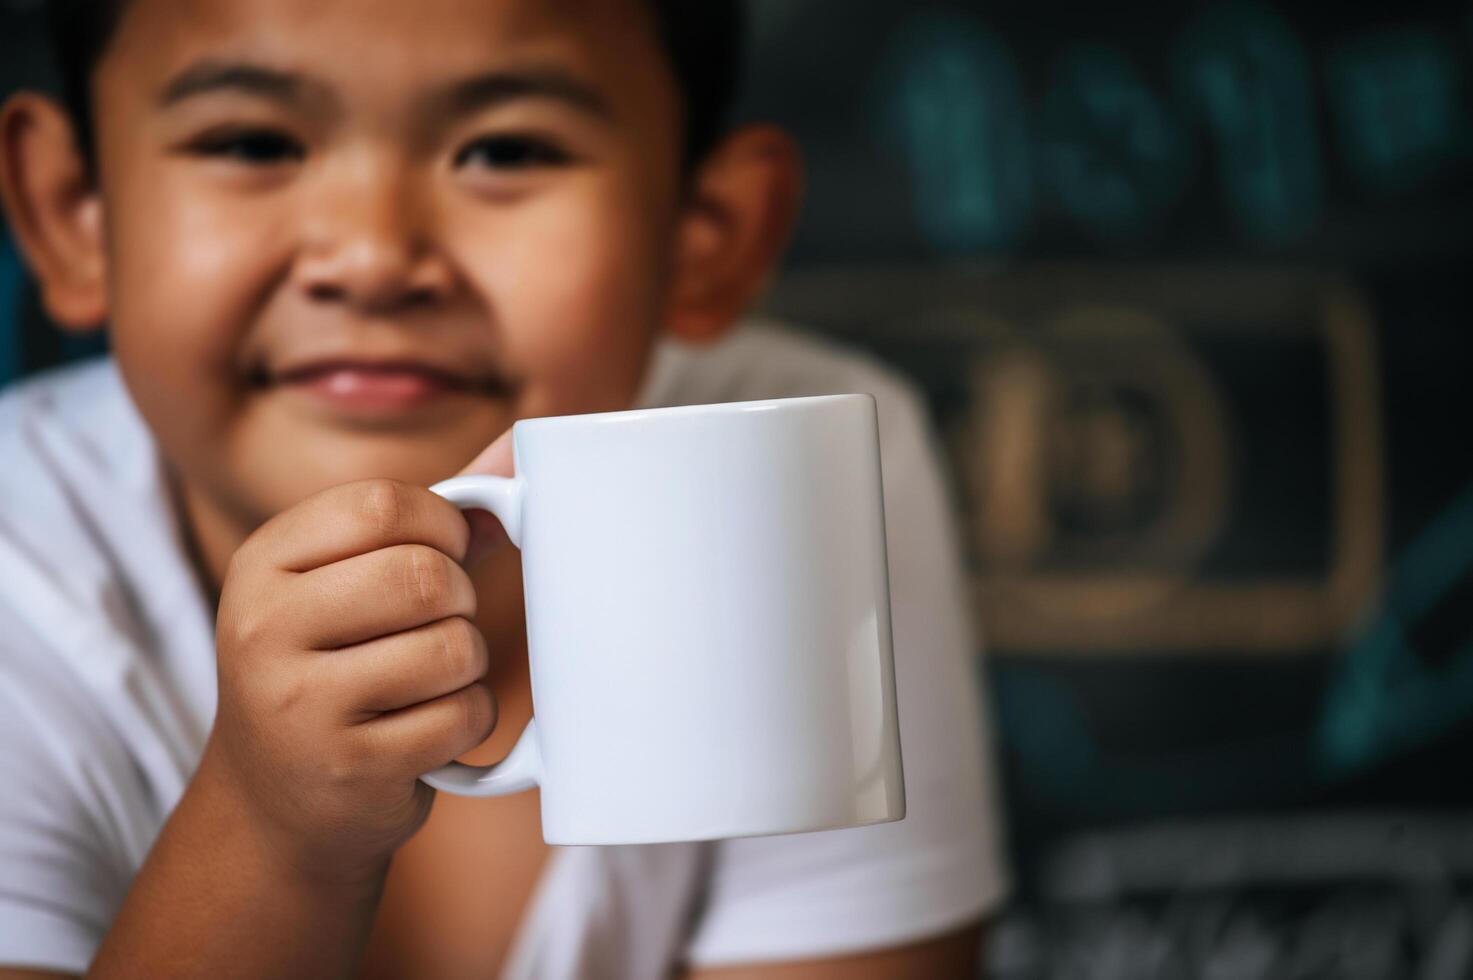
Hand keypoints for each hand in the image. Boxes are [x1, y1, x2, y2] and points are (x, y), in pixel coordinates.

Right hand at [203, 431, 515, 885]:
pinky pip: (459, 718)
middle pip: (422, 576)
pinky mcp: (347, 768)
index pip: (383, 504)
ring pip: (451, 648)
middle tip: (442, 622)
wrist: (276, 801)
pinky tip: (432, 729)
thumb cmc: (333, 667)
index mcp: (263, 562)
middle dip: (461, 599)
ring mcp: (299, 704)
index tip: (446, 553)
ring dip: (468, 664)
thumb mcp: (346, 582)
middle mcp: (263, 628)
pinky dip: (469, 720)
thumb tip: (522, 450)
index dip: (443, 526)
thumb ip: (426, 517)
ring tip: (432, 679)